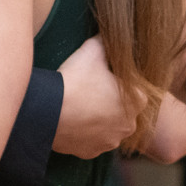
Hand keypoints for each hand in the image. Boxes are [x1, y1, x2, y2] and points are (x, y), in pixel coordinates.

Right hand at [52, 35, 133, 156]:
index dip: (120, 81)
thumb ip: (106, 41)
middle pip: (123, 110)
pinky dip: (85, 133)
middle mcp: (129, 125)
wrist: (47, 110)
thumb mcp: (93, 50)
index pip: (136, 89)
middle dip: (111, 102)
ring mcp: (110, 142)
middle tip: (91, 90)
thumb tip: (110, 32)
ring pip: (108, 128)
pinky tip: (74, 121)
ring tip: (81, 106)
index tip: (104, 76)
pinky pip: (91, 141)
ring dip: (99, 119)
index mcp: (138, 101)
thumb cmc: (75, 79)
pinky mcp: (91, 152)